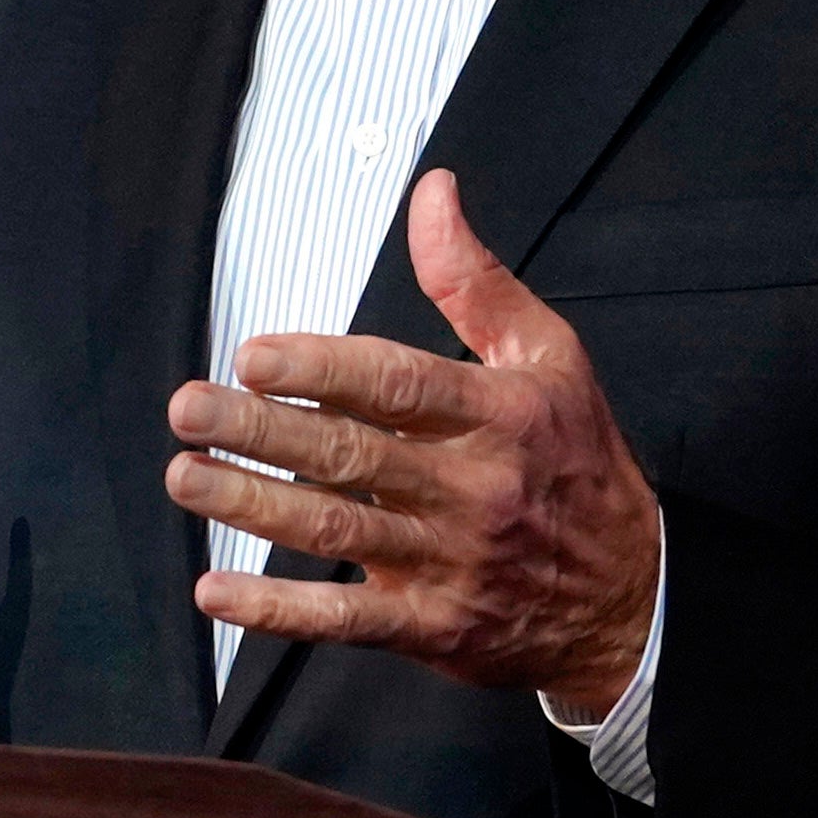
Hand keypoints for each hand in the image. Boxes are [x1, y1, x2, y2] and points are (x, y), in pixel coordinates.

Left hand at [165, 168, 659, 718]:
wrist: (631, 598)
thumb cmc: (578, 462)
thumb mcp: (549, 356)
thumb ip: (474, 279)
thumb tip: (433, 192)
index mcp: (497, 415)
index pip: (398, 385)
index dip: (322, 368)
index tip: (253, 356)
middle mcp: (470, 488)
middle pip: (352, 456)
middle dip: (262, 432)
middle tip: (190, 409)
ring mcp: (448, 563)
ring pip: (336, 533)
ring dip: (253, 507)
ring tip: (185, 478)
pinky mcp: (431, 625)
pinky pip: (344, 622)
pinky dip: (278, 611)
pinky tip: (216, 591)